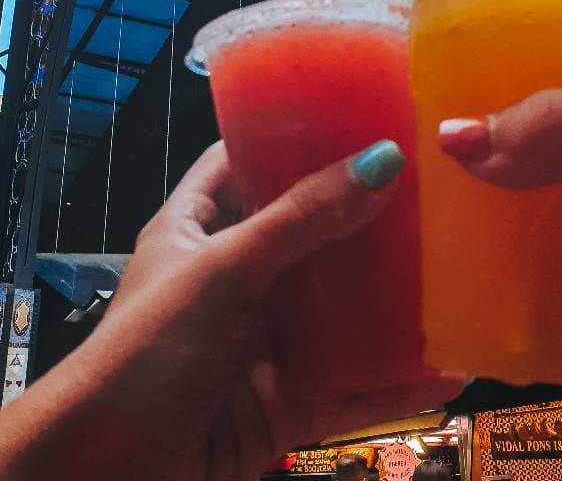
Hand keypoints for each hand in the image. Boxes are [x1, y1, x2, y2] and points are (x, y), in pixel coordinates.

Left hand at [0, 142, 458, 480]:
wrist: (106, 476)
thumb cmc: (144, 352)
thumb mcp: (224, 272)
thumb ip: (301, 219)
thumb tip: (379, 161)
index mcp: (199, 227)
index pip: (249, 162)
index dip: (297, 137)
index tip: (361, 116)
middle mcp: (233, 276)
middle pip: (309, 234)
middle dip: (366, 219)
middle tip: (432, 191)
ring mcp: (260, 341)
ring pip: (337, 312)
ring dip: (389, 301)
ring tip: (455, 274)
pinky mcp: (281, 402)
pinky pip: (347, 387)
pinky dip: (393, 383)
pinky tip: (444, 372)